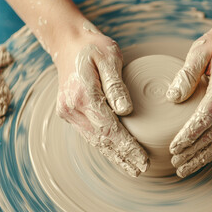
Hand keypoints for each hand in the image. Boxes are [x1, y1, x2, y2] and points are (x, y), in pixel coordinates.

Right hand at [54, 26, 148, 176]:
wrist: (67, 42)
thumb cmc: (92, 47)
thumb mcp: (109, 57)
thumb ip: (116, 85)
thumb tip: (126, 111)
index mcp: (83, 94)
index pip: (109, 129)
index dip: (127, 147)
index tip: (143, 159)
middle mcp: (71, 107)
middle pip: (101, 140)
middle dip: (122, 157)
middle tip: (141, 169)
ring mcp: (67, 111)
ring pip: (94, 140)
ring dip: (113, 155)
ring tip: (131, 168)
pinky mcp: (68, 112)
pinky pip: (88, 133)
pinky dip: (103, 145)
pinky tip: (115, 154)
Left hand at [166, 29, 211, 177]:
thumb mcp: (198, 52)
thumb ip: (186, 75)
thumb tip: (173, 98)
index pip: (206, 118)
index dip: (189, 135)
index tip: (174, 148)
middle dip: (194, 152)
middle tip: (176, 164)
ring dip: (204, 156)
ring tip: (185, 168)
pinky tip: (202, 157)